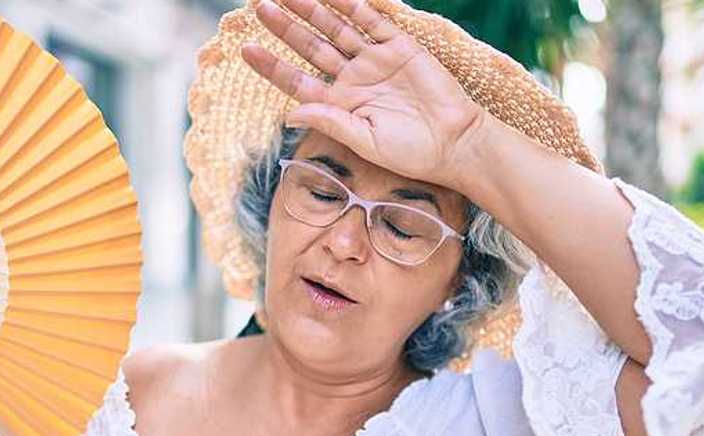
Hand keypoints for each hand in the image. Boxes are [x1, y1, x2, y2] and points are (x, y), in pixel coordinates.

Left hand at [242, 0, 487, 188]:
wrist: (455, 141)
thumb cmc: (412, 152)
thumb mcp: (364, 141)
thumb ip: (329, 122)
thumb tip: (290, 114)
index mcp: (340, 105)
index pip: (297, 80)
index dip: (272, 65)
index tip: (247, 49)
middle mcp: (353, 79)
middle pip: (311, 46)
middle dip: (285, 26)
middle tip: (259, 6)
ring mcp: (375, 60)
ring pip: (336, 28)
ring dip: (311, 9)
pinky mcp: (400, 46)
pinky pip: (372, 19)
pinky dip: (351, 4)